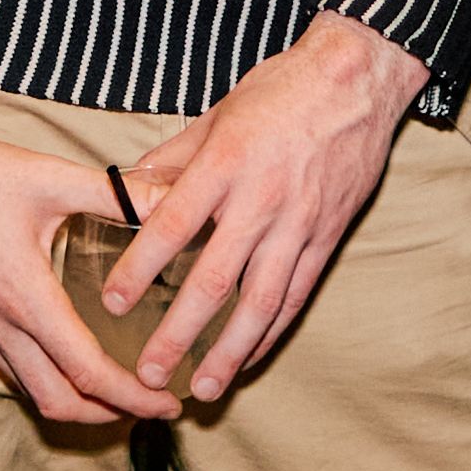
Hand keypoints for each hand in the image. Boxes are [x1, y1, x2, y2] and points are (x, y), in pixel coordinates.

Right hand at [0, 73, 166, 424]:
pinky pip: (9, 370)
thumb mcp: (49, 177)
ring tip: (116, 391)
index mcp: (25, 297)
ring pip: (30, 392)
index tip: (167, 404)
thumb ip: (114, 193)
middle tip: (149, 407)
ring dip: (76, 402)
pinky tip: (65, 361)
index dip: (133, 397)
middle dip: (110, 415)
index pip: (87, 372)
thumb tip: (169, 199)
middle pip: (58, 403)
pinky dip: (46, 381)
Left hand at [109, 10, 430, 401]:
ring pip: (260, 303)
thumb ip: (173, 159)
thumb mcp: (217, 113)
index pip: (171, 226)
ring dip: (229, 352)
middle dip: (179, 333)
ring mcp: (298, 225)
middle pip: (214, 280)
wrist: (356, 81)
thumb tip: (128, 188)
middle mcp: (260, 201)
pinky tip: (249, 358)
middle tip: (149, 372)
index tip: (113, 304)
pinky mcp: (326, 238)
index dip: (140, 269)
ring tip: (203, 388)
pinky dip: (271, 333)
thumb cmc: (281, 90)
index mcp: (224, 165)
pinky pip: (295, 296)